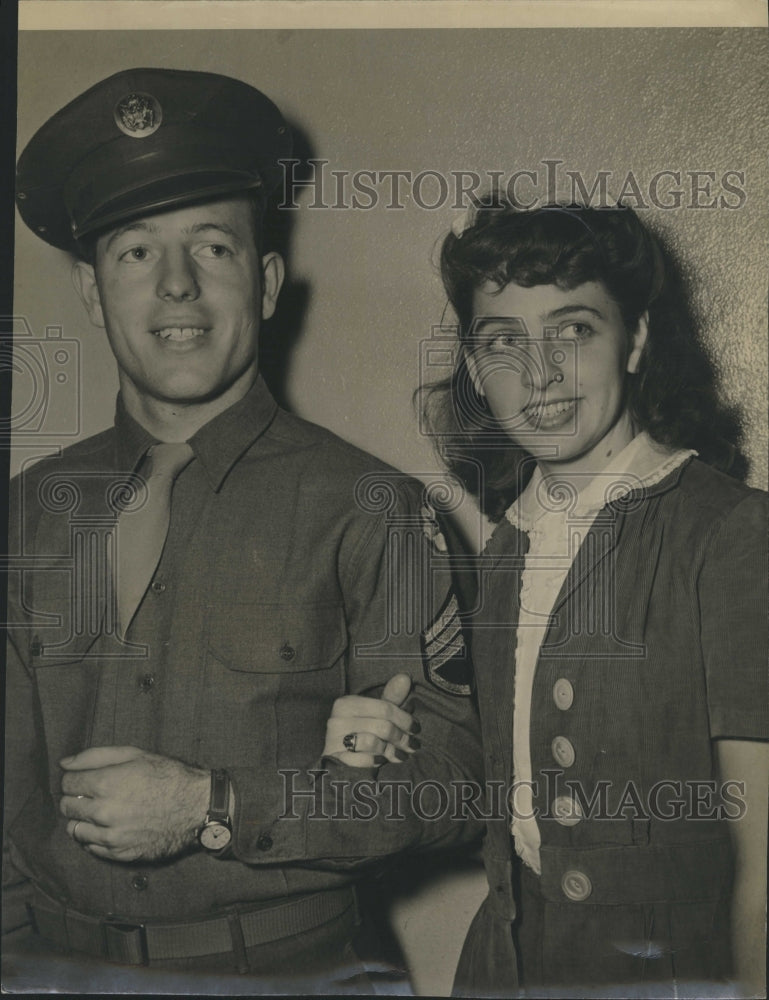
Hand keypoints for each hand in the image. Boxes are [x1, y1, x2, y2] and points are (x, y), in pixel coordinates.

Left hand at [59, 746, 209, 862]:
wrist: (196, 806)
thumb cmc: (167, 776)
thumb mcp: (135, 754)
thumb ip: (95, 756)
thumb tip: (64, 764)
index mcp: (106, 783)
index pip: (68, 783)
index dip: (75, 778)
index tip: (86, 778)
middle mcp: (104, 812)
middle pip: (67, 806)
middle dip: (76, 798)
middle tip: (95, 793)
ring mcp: (111, 835)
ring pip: (75, 830)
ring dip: (83, 819)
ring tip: (102, 810)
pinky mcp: (120, 853)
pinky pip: (91, 847)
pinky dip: (95, 836)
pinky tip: (112, 825)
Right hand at [323, 673, 419, 767]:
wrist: (336, 756)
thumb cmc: (360, 730)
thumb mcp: (374, 712)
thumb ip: (390, 697)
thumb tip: (406, 677)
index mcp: (347, 703)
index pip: (385, 708)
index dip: (405, 719)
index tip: (416, 729)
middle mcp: (338, 719)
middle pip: (382, 727)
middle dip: (402, 737)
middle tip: (413, 745)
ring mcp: (334, 740)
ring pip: (373, 743)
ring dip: (391, 750)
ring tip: (400, 754)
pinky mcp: (335, 759)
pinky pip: (362, 760)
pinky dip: (375, 761)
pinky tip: (382, 760)